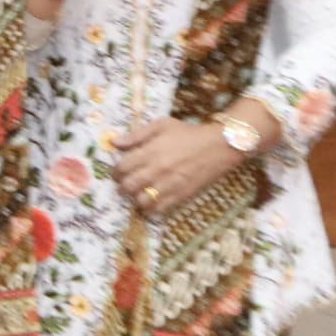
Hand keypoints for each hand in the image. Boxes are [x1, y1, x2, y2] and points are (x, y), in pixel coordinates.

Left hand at [113, 118, 243, 219]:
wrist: (220, 145)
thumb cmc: (189, 133)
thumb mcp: (162, 125)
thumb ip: (137, 135)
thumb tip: (115, 142)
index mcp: (150, 151)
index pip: (121, 168)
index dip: (115, 172)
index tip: (118, 172)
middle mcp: (157, 169)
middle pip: (127, 186)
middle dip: (122, 187)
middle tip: (125, 185)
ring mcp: (169, 184)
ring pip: (141, 201)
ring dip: (135, 199)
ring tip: (139, 194)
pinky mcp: (182, 195)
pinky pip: (159, 209)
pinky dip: (151, 209)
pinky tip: (152, 203)